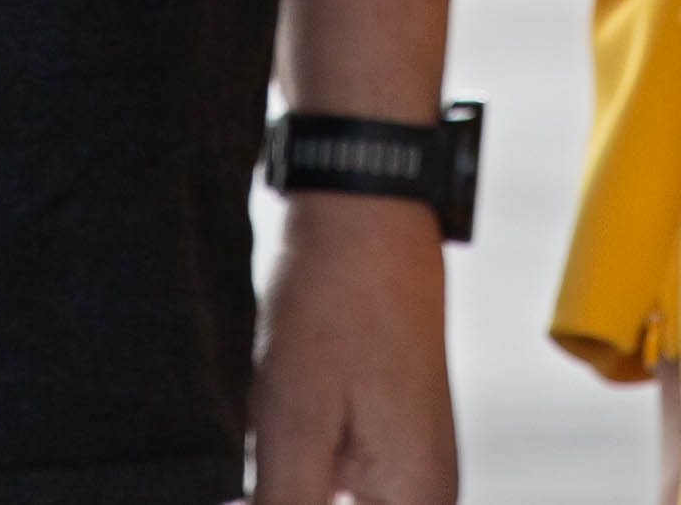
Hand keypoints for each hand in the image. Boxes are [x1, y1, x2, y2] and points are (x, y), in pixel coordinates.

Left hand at [250, 190, 455, 503]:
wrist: (360, 206)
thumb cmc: (335, 304)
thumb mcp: (293, 429)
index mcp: (416, 503)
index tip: (261, 491)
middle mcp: (423, 493)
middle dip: (285, 501)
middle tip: (257, 472)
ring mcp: (406, 464)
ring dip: (286, 496)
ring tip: (261, 460)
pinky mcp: (382, 438)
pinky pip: (340, 490)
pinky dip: (291, 485)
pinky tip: (262, 462)